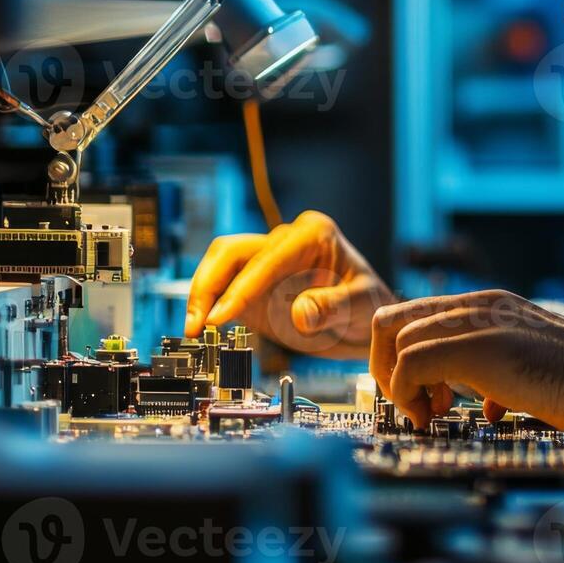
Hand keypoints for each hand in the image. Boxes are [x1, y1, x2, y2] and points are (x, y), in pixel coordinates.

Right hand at [184, 211, 395, 357]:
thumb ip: (334, 306)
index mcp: (313, 233)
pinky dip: (207, 305)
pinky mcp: (254, 283)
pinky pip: (222, 287)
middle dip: (208, 285)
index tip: (222, 315)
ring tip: (193, 329)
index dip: (241, 288)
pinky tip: (200, 327)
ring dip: (201, 294)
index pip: (267, 257)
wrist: (367, 320)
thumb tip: (300, 312)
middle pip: (231, 252)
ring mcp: (266, 260)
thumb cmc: (370, 304)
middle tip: (198, 323)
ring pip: (219, 265)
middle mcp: (285, 240)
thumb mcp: (363, 305)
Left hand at [369, 290, 563, 441]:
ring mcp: (480, 321)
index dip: (401, 358)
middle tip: (414, 404)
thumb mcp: (531, 366)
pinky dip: (410, 396)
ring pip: (397, 339)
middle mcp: (481, 304)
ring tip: (432, 415)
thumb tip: (485, 402)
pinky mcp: (481, 347)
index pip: (415, 315)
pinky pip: (413, 363)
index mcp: (490, 305)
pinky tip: (437, 419)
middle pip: (392, 319)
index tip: (421, 395)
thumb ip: (502, 371)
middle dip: (386, 368)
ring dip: (401, 386)